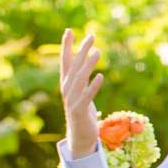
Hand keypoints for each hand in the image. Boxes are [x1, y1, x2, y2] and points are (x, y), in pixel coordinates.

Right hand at [59, 28, 102, 155]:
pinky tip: (100, 76)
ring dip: (88, 65)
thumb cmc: (83, 113)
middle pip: (74, 66)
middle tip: (92, 36)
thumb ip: (83, 80)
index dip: (67, 46)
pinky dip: (93, 86)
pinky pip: (87, 96)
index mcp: (67, 84)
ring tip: (98, 52)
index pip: (66, 61)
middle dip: (82, 50)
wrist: (80, 136)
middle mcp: (67, 89)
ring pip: (80, 79)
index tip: (69, 30)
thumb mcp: (83, 93)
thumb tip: (89, 65)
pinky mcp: (79, 110)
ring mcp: (72, 99)